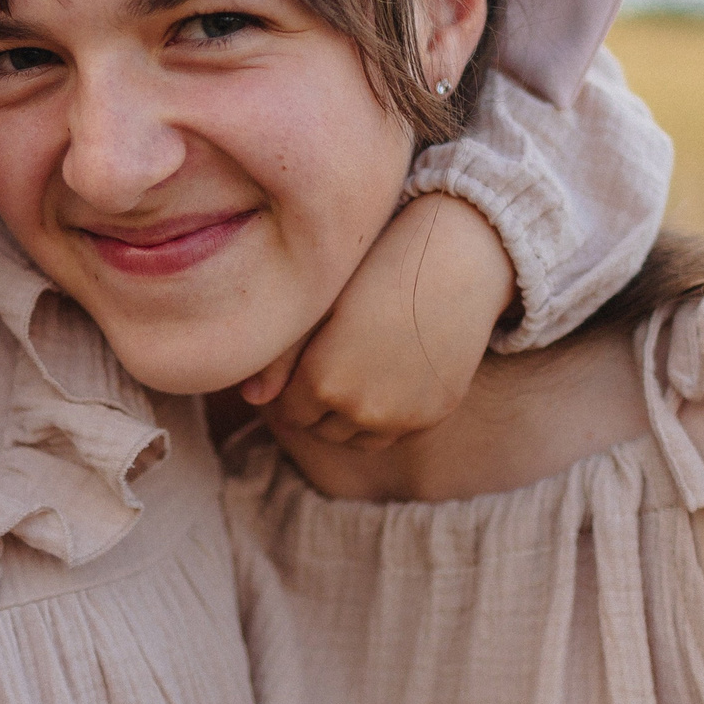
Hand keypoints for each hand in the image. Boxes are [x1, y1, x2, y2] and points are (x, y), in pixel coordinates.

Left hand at [242, 193, 513, 448]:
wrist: (453, 264)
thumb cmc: (376, 272)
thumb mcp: (319, 308)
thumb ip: (280, 358)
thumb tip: (250, 399)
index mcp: (320, 382)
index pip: (290, 411)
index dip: (292, 389)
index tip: (303, 366)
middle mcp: (358, 409)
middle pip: (322, 428)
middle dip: (318, 407)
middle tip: (329, 370)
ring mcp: (399, 417)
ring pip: (359, 439)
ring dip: (350, 420)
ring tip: (355, 379)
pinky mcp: (431, 415)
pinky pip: (396, 433)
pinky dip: (386, 417)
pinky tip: (388, 380)